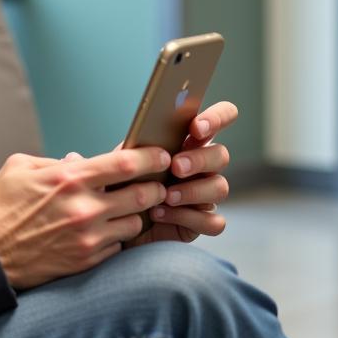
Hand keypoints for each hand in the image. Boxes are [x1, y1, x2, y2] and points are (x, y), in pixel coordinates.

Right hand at [0, 146, 171, 289]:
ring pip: (135, 223)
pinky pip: (118, 246)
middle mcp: (84, 208)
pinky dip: (116, 237)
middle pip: (143, 195)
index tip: (161, 155)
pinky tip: (104, 231)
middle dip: (154, 188)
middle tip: (154, 185)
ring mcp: (87, 238)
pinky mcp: (86, 261)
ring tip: (126, 209)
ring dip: (135, 215)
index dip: (151, 157)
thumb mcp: (20, 167)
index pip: (127, 163)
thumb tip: (79, 161)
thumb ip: (54, 162)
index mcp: (69, 179)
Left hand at [126, 101, 237, 247]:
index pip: (221, 117)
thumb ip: (141, 144)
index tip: (196, 128)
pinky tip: (161, 214)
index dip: (216, 118)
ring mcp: (206, 193)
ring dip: (193, 191)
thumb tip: (148, 131)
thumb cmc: (125, 180)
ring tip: (166, 196)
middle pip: (221, 154)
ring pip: (220, 187)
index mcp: (189, 140)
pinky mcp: (203, 220)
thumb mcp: (127, 158)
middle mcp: (203, 165)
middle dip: (199, 160)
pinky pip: (213, 221)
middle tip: (176, 167)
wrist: (116, 218)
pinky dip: (187, 218)